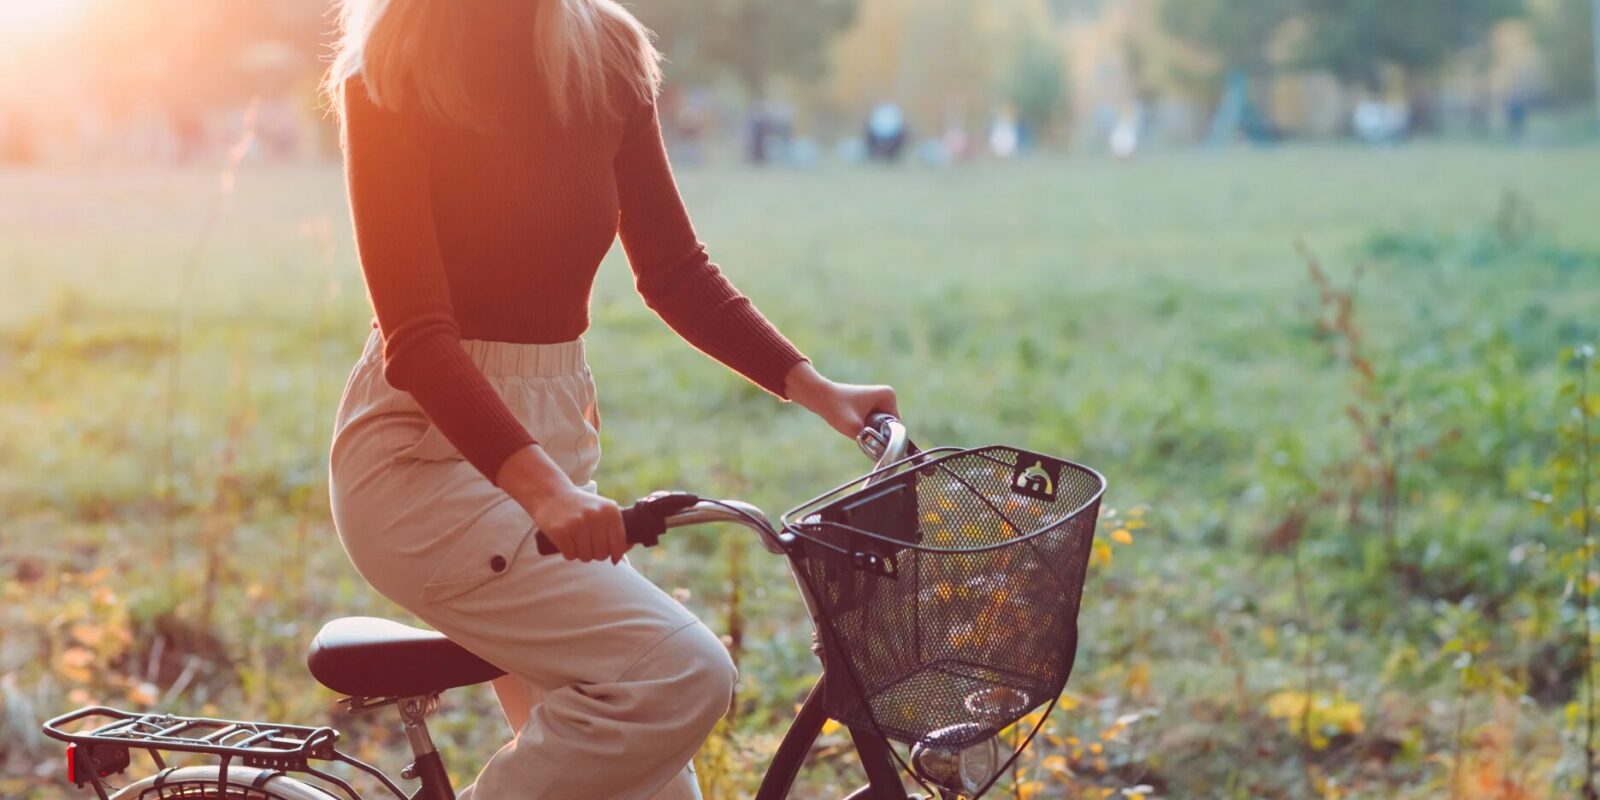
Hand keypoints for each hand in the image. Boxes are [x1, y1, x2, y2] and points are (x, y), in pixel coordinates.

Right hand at [496, 445, 627, 562]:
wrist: (551, 493)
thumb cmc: (581, 506)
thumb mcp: (603, 509)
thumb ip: (616, 527)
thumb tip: (626, 549)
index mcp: (611, 511)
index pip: (619, 546)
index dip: (614, 554)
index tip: (610, 556)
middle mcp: (596, 516)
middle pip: (602, 554)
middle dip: (595, 554)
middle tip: (587, 543)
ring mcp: (578, 523)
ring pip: (586, 557)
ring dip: (581, 554)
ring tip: (576, 540)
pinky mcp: (560, 531)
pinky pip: (570, 556)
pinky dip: (568, 553)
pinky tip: (566, 541)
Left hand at [783, 361, 899, 438]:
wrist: (819, 396)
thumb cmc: (836, 408)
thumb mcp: (855, 429)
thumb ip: (870, 442)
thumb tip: (880, 455)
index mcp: (889, 396)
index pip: (895, 426)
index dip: (883, 435)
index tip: (866, 434)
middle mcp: (887, 394)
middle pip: (888, 425)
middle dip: (875, 432)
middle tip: (858, 429)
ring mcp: (878, 397)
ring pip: (880, 425)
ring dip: (869, 430)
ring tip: (853, 425)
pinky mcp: (870, 402)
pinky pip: (873, 421)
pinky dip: (864, 426)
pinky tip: (852, 422)